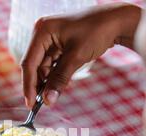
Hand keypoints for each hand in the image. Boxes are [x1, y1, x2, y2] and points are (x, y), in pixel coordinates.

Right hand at [21, 3, 141, 106]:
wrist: (116, 21)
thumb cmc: (96, 32)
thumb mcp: (76, 57)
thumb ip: (60, 79)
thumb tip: (48, 100)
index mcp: (42, 31)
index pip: (29, 63)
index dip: (28, 85)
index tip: (30, 103)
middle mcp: (43, 34)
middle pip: (34, 66)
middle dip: (39, 85)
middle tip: (43, 103)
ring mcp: (50, 39)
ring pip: (44, 67)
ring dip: (48, 82)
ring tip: (52, 98)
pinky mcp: (59, 45)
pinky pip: (53, 64)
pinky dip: (55, 76)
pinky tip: (59, 87)